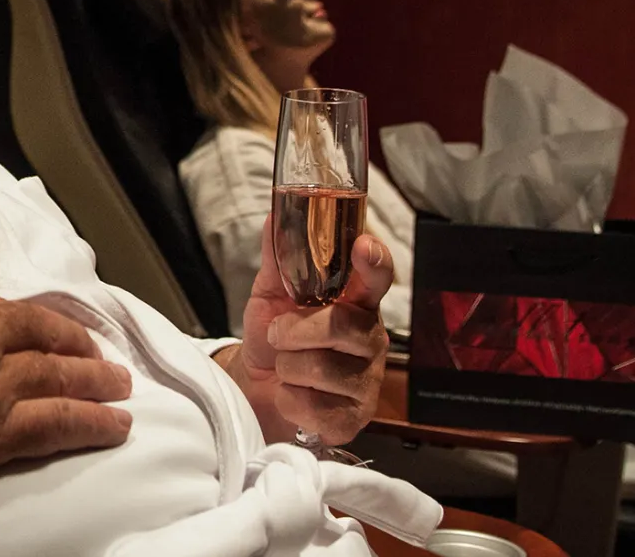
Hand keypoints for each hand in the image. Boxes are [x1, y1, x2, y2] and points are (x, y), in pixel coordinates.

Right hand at [0, 249, 133, 536]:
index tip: (23, 328)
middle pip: (36, 332)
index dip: (10, 319)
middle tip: (96, 353)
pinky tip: (116, 424)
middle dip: (73, 342)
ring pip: (56, 374)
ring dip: (95, 379)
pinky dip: (93, 422)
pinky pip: (56, 422)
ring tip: (120, 386)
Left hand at [219, 224, 390, 446]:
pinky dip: (289, 400)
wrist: (257, 390)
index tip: (363, 246)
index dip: (374, 261)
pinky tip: (293, 396)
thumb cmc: (274, 339)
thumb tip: (273, 216)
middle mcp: (370, 338)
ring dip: (287, 367)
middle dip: (295, 330)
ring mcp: (366, 381)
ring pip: (320, 368)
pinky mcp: (353, 418)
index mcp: (356, 302)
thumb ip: (278, 259)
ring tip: (287, 368)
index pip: (377, 277)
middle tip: (279, 335)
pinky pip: (314, 406)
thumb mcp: (270, 295)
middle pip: (341, 325)